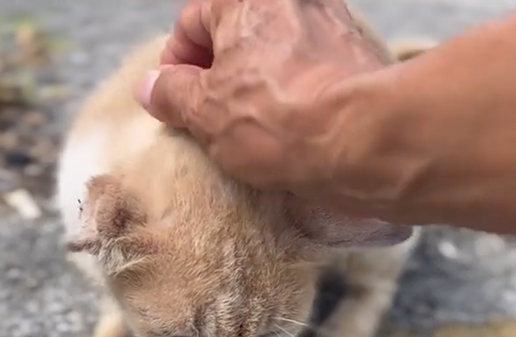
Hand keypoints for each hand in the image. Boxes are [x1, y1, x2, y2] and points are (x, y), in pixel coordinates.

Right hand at [135, 0, 389, 193]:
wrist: (363, 138)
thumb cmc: (278, 116)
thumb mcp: (201, 111)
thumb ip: (170, 92)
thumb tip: (152, 86)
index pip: (192, 18)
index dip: (175, 62)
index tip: (172, 98)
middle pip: (238, 32)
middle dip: (218, 71)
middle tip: (207, 114)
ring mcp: (332, 22)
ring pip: (275, 50)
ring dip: (256, 81)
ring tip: (248, 126)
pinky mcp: (359, 54)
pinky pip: (311, 67)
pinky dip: (295, 89)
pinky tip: (289, 126)